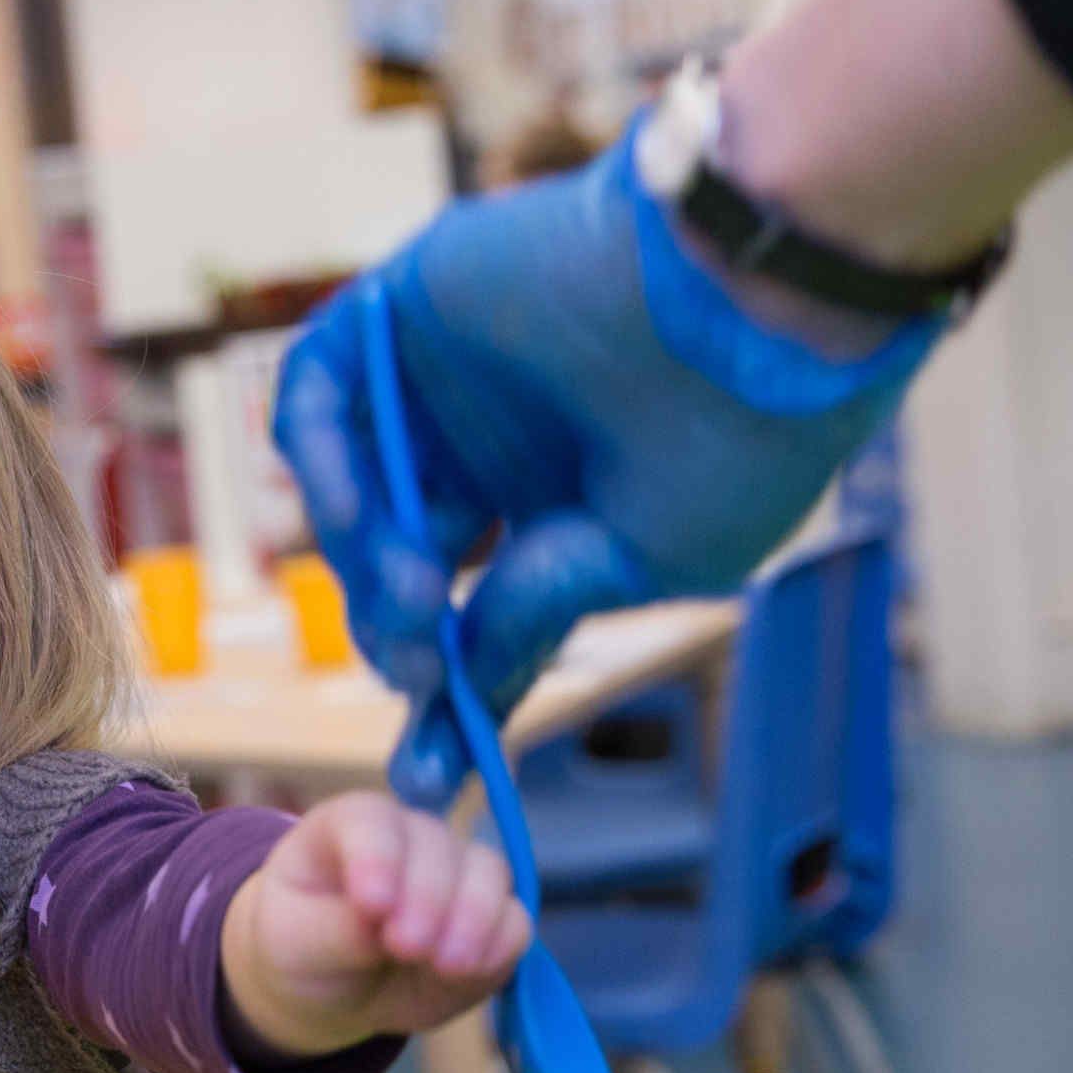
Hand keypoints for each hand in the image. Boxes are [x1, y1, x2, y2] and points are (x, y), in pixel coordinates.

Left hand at [221, 791, 531, 1059]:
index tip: (372, 906)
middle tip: (406, 947)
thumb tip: (377, 927)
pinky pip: (514, 922)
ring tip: (447, 966)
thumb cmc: (302, 948)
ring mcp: (458, 874)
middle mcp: (412, 838)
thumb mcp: (293, 944)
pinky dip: (500, 946)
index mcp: (351, 825)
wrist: (333, 987)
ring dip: (474, 920)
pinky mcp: (489, 922)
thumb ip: (334, 931)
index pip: (371, 822)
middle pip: (438, 847)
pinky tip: (472, 971)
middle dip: (428, 898)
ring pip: (488, 874)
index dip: (377, 858)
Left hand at [274, 146, 935, 804]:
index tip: (425, 774)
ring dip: (367, 563)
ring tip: (419, 602)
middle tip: (421, 671)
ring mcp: (448, 376)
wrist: (753, 297)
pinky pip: (320, 392)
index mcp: (567, 501)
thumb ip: (536, 608)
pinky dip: (319, 464)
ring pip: (353, 489)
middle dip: (400, 631)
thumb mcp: (636, 557)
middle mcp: (499, 440)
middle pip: (401, 558)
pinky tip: (364, 521)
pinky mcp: (406, 307)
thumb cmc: (733, 435)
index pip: (479, 605)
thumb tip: (460, 678)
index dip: (449, 688)